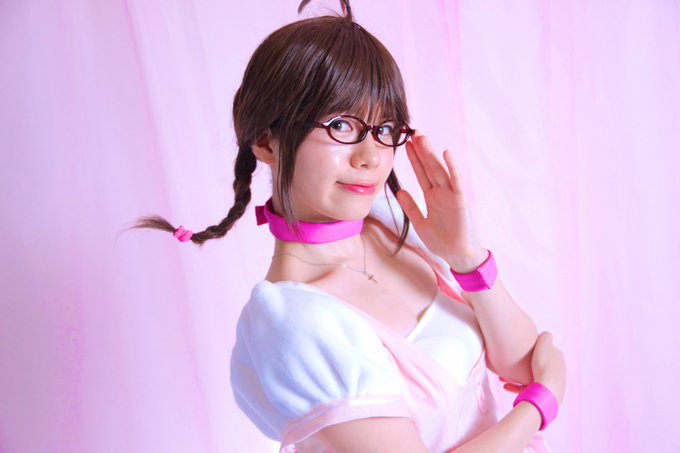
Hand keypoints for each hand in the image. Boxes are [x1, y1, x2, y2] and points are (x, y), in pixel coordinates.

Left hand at [395, 133, 483, 268]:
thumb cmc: (442, 241)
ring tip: (423, 138)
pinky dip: (452, 168)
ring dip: (432, 154)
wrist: (458, 256)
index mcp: (432, 197)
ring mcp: (451, 195)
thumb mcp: (420, 223)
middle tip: (413, 133)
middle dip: (421, 151)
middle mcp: (442, 192)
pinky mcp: (460, 201)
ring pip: (440, 170)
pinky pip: (456, 182)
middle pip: (429, 168)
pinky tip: (446, 154)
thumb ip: (410, 207)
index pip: (421, 173)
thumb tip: (399, 192)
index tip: (406, 144)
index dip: (414, 159)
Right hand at [500, 332, 566, 406]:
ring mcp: (552, 383)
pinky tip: (506, 386)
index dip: (532, 349)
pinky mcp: (544, 395)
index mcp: (558, 357)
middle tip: (509, 364)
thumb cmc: (544, 365)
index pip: (545, 350)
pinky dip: (517, 387)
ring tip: (502, 377)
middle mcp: (557, 370)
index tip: (519, 349)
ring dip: (517, 377)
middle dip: (522, 365)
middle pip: (536, 365)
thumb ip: (545, 336)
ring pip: (531, 377)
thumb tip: (545, 334)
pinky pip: (528, 388)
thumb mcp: (544, 343)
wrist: (547, 390)